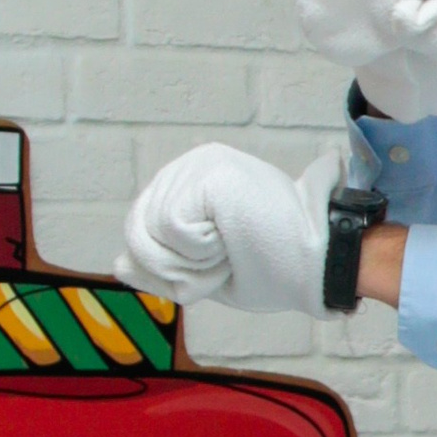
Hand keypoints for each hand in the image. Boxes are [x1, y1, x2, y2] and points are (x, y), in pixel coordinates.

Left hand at [123, 145, 338, 317]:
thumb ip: (163, 264)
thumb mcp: (204, 272)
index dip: (169, 267)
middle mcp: (191, 165)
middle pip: (137, 233)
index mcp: (190, 183)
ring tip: (230, 249)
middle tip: (225, 261)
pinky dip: (199, 250)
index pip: (141, 230)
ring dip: (191, 262)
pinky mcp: (209, 173)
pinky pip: (170, 229)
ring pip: (151, 234)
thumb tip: (119, 265)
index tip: (220, 264)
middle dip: (176, 268)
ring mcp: (199, 164)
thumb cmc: (273, 268)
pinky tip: (230, 238)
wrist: (317, 265)